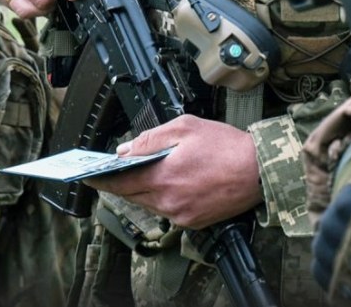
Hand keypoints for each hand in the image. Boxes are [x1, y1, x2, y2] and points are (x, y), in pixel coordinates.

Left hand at [85, 114, 262, 228]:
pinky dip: (165, 197)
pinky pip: (169, 211)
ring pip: (150, 203)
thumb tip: (126, 149)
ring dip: (146, 189)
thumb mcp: (185, 127)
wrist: (260, 171)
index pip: (120, 183)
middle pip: (133, 195)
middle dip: (124, 181)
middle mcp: (169, 202)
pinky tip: (173, 182)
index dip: (102, 178)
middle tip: (118, 169)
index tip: (90, 174)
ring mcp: (182, 215)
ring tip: (150, 172)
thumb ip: (151, 138)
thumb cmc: (227, 147)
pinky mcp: (195, 222)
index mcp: (163, 178)